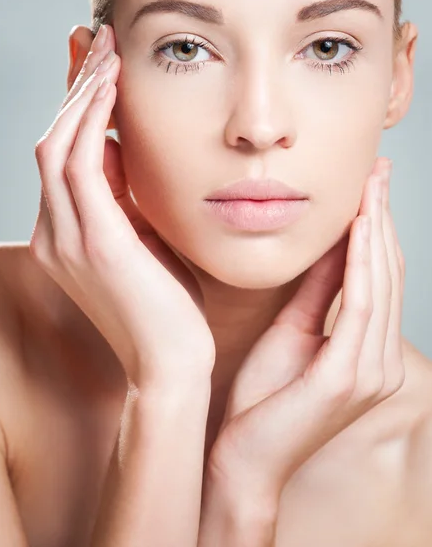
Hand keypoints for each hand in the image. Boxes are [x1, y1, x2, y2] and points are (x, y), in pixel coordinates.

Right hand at [30, 25, 214, 386]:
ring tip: (109, 53)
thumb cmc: (169, 307)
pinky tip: (114, 89)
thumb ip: (128, 199)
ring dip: (82, 94)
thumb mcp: (146, 243)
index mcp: (66, 236)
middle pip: (51, 141)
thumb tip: (123, 147)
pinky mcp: (93, 243)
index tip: (99, 68)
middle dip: (75, 88)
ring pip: (57, 145)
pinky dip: (91, 121)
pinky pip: (80, 164)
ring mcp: (66, 239)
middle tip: (100, 43)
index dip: (77, 107)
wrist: (172, 364)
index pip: (63, 156)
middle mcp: (54, 234)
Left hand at [208, 157, 404, 496]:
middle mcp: (381, 360)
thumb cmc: (262, 400)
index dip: (375, 227)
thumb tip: (329, 244)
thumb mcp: (291, 330)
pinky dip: (361, 262)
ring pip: (380, 282)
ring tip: (370, 185)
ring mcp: (371, 371)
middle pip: (387, 273)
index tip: (368, 184)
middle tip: (376, 170)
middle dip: (381, 217)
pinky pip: (361, 305)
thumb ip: (316, 291)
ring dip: (375, 229)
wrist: (242, 459)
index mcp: (368, 351)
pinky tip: (358, 227)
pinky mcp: (349, 377)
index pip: (378, 276)